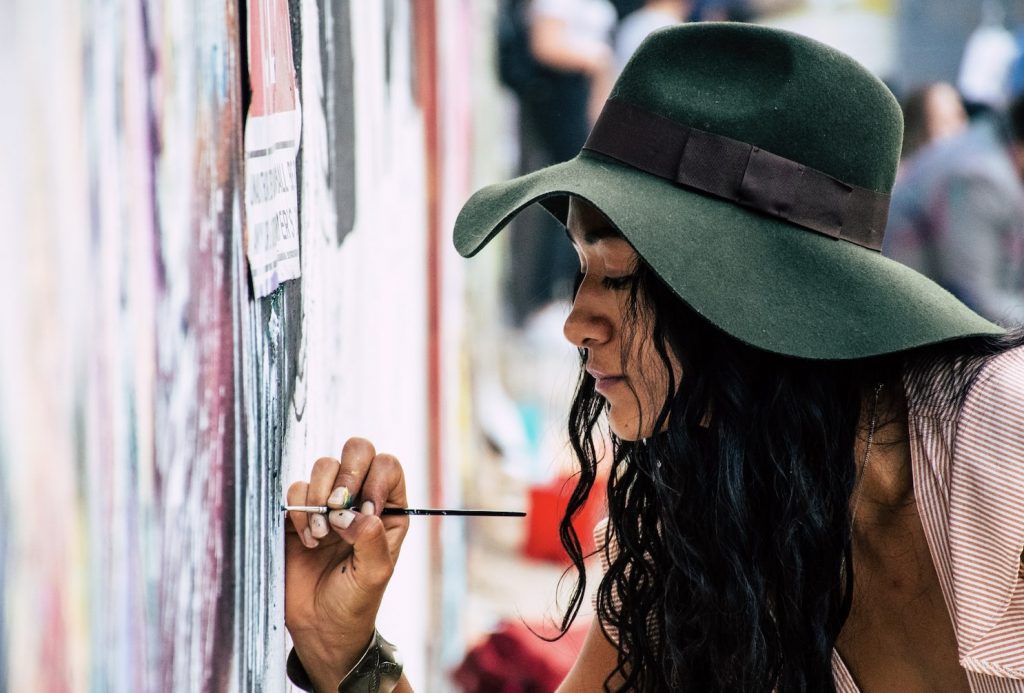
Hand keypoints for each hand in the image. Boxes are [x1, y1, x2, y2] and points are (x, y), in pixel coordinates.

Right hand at [285, 437, 409, 690]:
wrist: (320, 628)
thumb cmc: (355, 602)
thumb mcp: (375, 574)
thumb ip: (371, 539)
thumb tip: (355, 513)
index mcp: (388, 509)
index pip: (388, 466)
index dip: (375, 479)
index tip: (366, 511)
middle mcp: (360, 499)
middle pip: (358, 451)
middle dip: (347, 474)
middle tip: (337, 507)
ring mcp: (329, 504)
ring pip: (324, 465)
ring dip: (320, 497)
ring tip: (320, 535)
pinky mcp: (299, 514)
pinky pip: (297, 490)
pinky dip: (300, 511)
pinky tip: (307, 542)